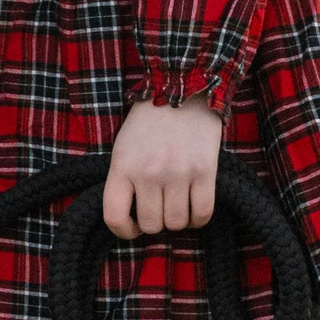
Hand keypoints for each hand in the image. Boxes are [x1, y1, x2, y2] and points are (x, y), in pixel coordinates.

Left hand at [103, 97, 221, 239]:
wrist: (182, 87)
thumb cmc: (149, 120)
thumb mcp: (123, 146)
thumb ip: (124, 178)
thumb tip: (131, 215)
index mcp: (122, 166)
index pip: (114, 217)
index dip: (123, 231)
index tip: (133, 227)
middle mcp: (148, 172)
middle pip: (151, 225)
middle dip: (156, 223)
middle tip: (161, 208)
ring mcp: (178, 173)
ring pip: (177, 223)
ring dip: (179, 220)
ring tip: (178, 204)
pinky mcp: (205, 171)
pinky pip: (203, 213)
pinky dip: (199, 218)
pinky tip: (196, 208)